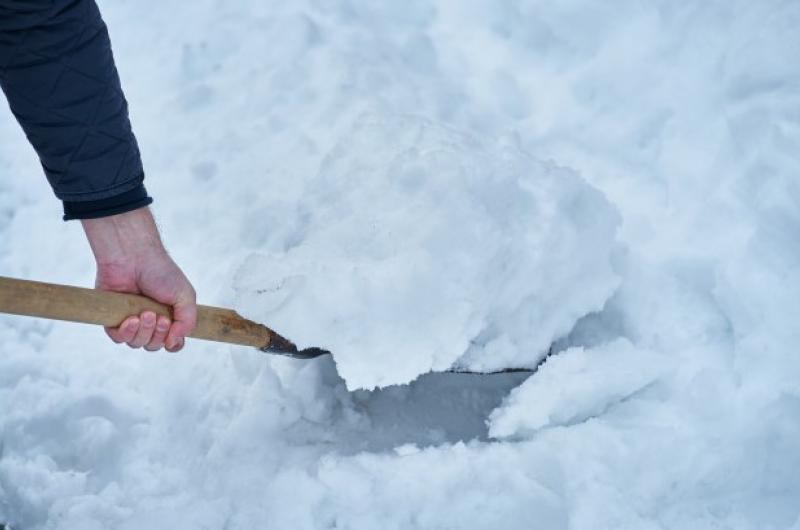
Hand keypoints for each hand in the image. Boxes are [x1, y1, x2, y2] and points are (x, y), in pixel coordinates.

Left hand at [81, 207, 196, 351]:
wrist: (134, 257)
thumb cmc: (161, 272)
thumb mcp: (185, 297)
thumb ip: (188, 322)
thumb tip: (174, 343)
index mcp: (169, 317)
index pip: (172, 343)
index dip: (173, 343)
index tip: (173, 332)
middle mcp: (150, 321)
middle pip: (154, 345)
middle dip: (158, 335)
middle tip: (159, 317)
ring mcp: (131, 320)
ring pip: (136, 343)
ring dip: (143, 332)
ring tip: (145, 313)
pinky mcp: (112, 318)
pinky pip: (118, 339)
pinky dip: (126, 333)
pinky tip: (131, 319)